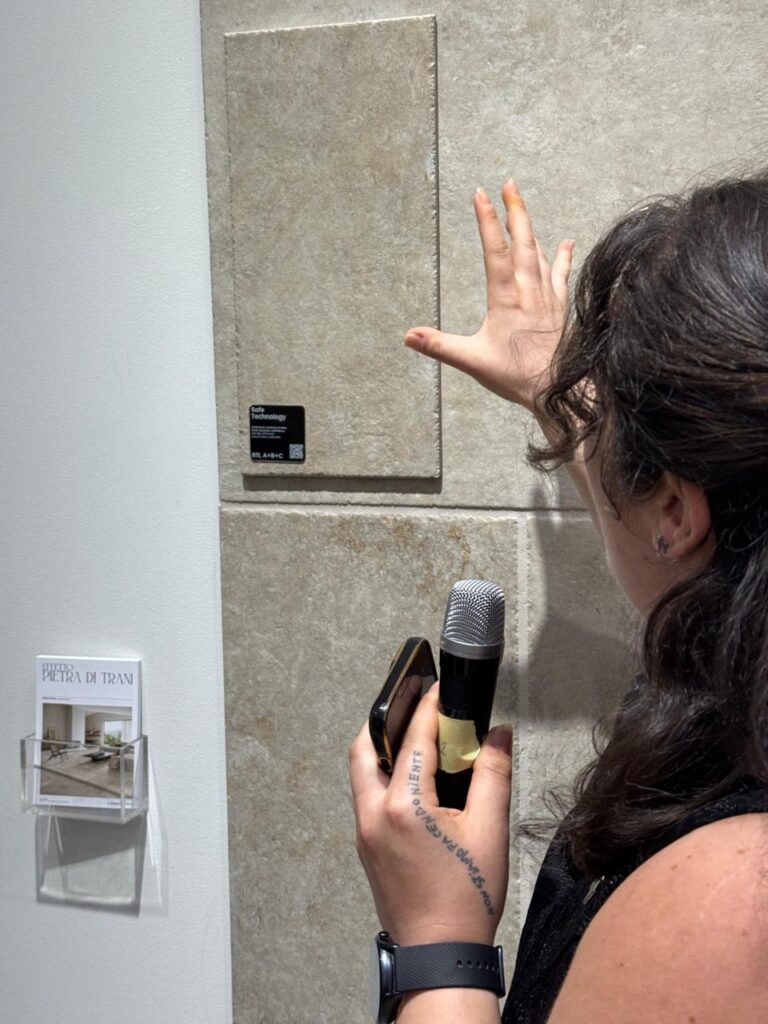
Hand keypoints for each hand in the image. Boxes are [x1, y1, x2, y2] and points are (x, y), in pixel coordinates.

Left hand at [349, 682, 512, 946]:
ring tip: (417, 738)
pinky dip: (384, 774)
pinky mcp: (366, 846)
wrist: (439, 953)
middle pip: (367, 746)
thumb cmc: (465, 898)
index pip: (415, 738)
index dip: (429, 707)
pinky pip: (367, 795)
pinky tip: (413, 778)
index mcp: (404, 806)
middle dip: (390, 719)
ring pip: (362, 771)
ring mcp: (364, 831)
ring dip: (384, 747)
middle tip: (417, 706)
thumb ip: (494, 774)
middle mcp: (374, 813)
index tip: (440, 687)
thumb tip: (498, 735)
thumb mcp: (490, 831)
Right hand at [404, 181, 574, 412]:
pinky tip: (567, 241)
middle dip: (515, 211)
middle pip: (523, 242)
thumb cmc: (515, 376)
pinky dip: (563, 255)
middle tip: (509, 184)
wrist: (558, 389)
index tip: (481, 194)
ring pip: (541, 253)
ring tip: (523, 207)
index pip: (494, 252)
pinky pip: (561, 274)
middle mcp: (528, 292)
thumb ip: (439, 346)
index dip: (487, 221)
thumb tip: (408, 336)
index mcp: (505, 299)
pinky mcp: (559, 308)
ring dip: (531, 228)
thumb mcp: (472, 361)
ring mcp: (547, 298)